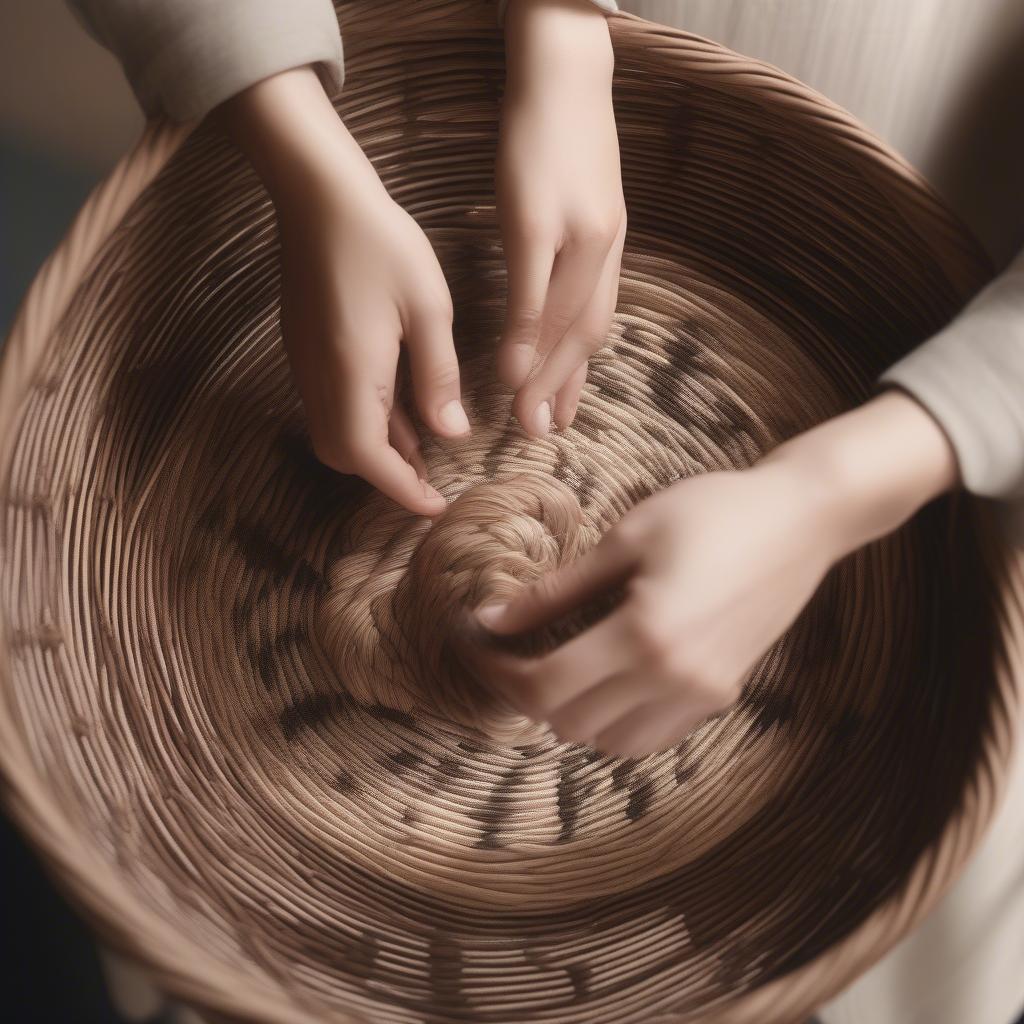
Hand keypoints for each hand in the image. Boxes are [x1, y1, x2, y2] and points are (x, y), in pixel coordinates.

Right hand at [220, 68, 468, 515]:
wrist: (319, 195)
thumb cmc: (381, 244)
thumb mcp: (428, 310)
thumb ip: (438, 377)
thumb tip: (450, 433)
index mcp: (352, 373)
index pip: (369, 457)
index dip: (402, 489)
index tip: (435, 506)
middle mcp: (319, 377)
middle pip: (344, 454)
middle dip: (386, 474)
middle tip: (431, 479)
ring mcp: (305, 362)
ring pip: (335, 430)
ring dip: (376, 447)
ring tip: (423, 448)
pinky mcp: (304, 345)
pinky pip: (331, 401)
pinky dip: (364, 418)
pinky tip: (399, 402)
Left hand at [473, 391, 958, 756]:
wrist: (801, 520)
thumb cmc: (713, 511)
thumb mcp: (626, 538)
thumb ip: (557, 589)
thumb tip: (493, 617)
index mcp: (644, 635)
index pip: (545, 686)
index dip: (497, 673)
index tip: (476, 646)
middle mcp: (674, 678)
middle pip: (570, 723)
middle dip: (525, 693)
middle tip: (506, 653)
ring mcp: (702, 694)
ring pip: (609, 742)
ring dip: (569, 713)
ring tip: (552, 667)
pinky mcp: (721, 694)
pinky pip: (650, 735)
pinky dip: (613, 720)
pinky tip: (603, 679)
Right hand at [497, 0, 624, 434]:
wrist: (564, 72)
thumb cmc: (564, 135)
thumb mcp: (579, 198)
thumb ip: (571, 249)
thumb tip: (558, 294)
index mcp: (608, 246)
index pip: (595, 325)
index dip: (577, 375)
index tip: (559, 414)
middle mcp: (602, 248)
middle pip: (585, 334)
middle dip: (561, 390)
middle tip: (540, 434)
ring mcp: (575, 235)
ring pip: (564, 323)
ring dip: (543, 378)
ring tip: (524, 419)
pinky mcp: (540, 219)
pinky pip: (534, 292)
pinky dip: (524, 336)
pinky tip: (510, 369)